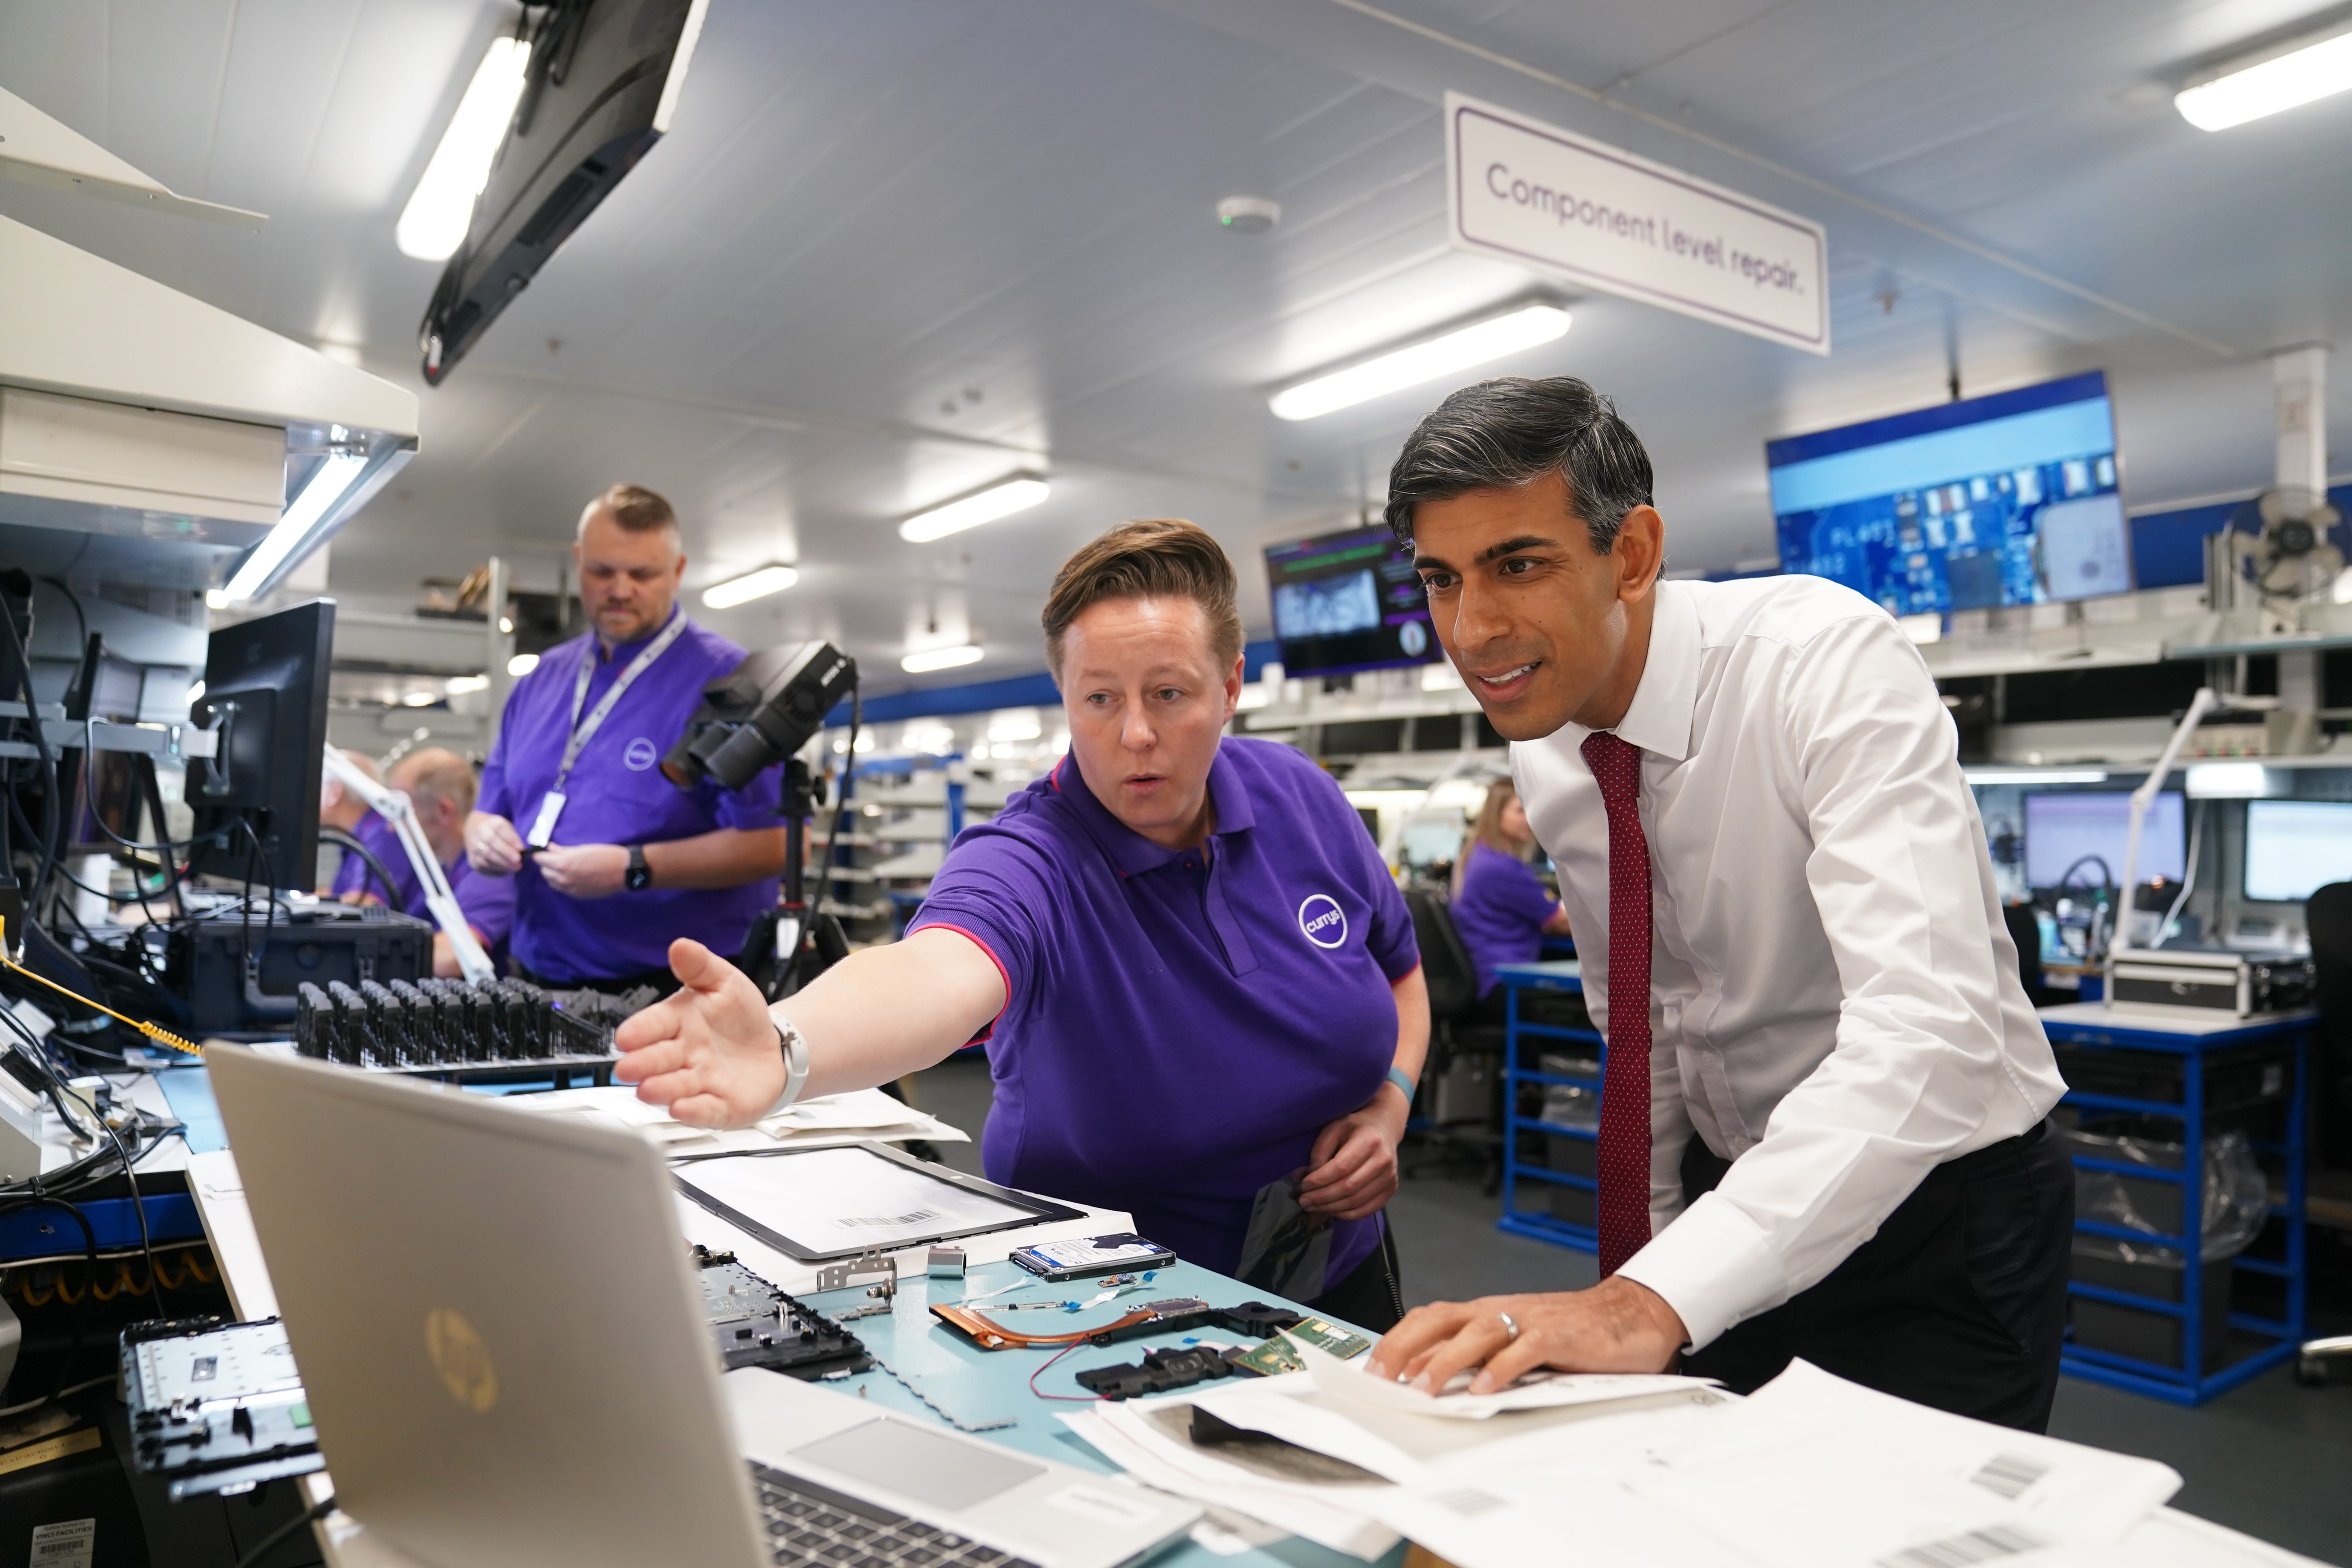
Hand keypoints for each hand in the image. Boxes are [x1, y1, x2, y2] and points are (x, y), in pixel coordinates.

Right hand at [465, 811, 524, 874]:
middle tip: (518, 860)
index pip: (500, 828)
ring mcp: (473, 846)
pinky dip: (496, 869)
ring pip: (487, 856)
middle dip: (506, 852)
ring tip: (515, 867)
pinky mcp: (472, 859)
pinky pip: (483, 866)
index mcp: (491, 822)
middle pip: (491, 842)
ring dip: (502, 863)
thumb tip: (521, 851)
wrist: (473, 830)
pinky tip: (506, 870)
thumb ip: (513, 837)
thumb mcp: (506, 827)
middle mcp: (480, 832)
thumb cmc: (496, 831)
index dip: (511, 838)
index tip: (521, 848)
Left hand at [534, 842, 627, 898]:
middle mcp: (562, 879)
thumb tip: (549, 848)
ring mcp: (569, 889)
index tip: (545, 851)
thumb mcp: (583, 849)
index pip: (540, 859)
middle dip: (547, 864)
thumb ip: (563, 850)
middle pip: (544, 872)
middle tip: (557, 858)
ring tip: (566, 867)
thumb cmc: (605, 855)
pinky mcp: (577, 895)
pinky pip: (562, 889)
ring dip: (554, 874)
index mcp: (563, 864)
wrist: (624, 872)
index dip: (541, 854)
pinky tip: (573, 876)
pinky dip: (563, 882)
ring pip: (552, 882)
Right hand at [613, 939, 786, 1128]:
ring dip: (661, 1089)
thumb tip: (680, 945)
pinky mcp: (721, 1105)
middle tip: (627, 1068)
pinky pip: (706, 1110)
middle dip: (642, 1064)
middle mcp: (684, 1055)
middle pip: (658, 1060)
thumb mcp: (724, 982)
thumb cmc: (740, 1017)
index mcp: (679, 1022)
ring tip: (647, 1090)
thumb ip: (700, 966)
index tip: (625, 1037)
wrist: (774, 1046)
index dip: (640, 1031)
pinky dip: (695, 1111)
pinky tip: (683, 1108)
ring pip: (675, 1087)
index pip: (654, 1024)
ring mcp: (701, 1082)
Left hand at [1298, 1083, 1407, 1220]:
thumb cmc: (1355, 1127)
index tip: (1302, 1185)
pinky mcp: (1391, 1188)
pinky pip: (1368, 1209)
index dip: (1319, 1180)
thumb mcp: (1333, 1129)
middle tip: (1303, 1200)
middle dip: (1322, 1197)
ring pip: (1357, 1201)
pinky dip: (1347, 1214)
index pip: (1341, 1167)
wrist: (1384, 1128)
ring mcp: (1390, 1176)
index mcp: (1368, 1140)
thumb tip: (1302, 1177)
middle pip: (1349, 1187)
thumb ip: (1319, 1151)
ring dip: (1331, 1208)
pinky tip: (1332, 1210)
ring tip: (1313, 1206)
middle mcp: (1383, 1159)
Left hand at [1365, 1278, 1688, 1394]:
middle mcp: (1500, 1310)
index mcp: (1485, 1312)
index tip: (1370, 1371)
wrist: (1630, 1314)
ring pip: (1476, 1332)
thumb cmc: (1570, 1332)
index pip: (1428, 1320)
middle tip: (1380, 1378)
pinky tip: (1485, 1389)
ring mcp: (1529, 1320)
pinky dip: (1501, 1368)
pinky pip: (1524, 1349)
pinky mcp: (1559, 1335)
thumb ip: (1473, 1357)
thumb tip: (1423, 1377)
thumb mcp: (1513, 1345)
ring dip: (1445, 1361)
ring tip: (1422, 1389)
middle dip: (1404, 1346)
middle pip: (1439, 1318)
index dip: (1395, 1342)